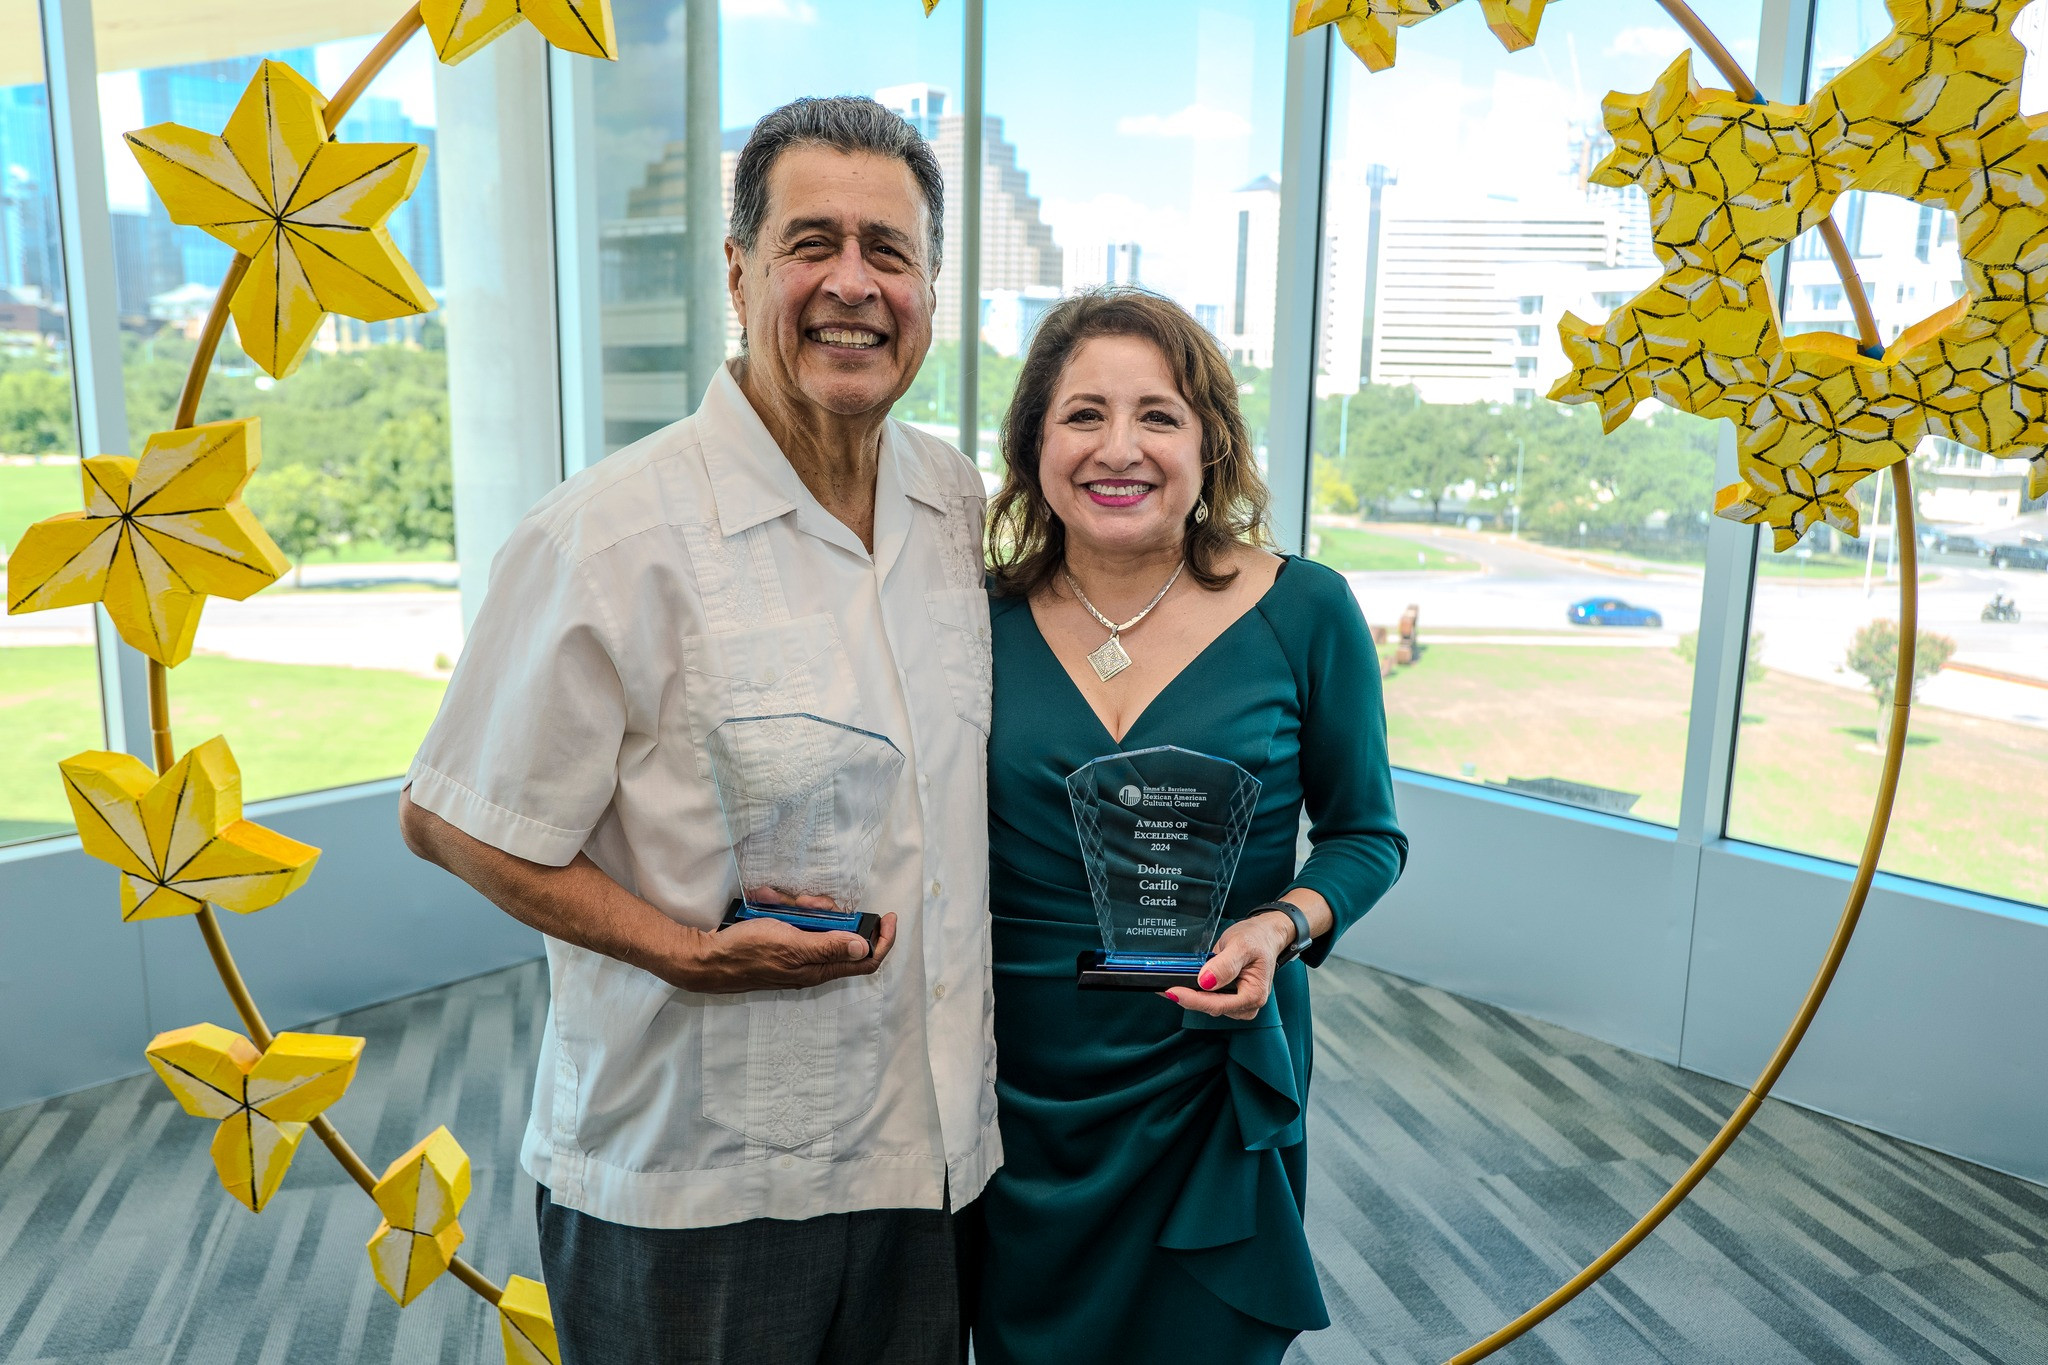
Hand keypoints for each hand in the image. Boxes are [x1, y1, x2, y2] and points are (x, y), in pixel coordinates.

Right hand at [666, 908, 897, 993]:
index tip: (888, 917)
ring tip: (776, 901)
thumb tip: (865, 947)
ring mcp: (796, 954)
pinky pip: (793, 923)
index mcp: (820, 969)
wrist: (707, 958)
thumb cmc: (748, 951)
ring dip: (800, 908)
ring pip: (815, 925)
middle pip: (839, 935)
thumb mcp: (791, 943)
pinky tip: (765, 902)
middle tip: (808, 902)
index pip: (866, 960)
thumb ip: (828, 945)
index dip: (882, 941)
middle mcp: (812, 964)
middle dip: (828, 913)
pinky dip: (782, 909)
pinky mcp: (781, 944)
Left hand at [1163, 911, 1293, 1020]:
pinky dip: (1192, 991)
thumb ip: (1225, 965)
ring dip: (1187, 995)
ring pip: (1206, 1005)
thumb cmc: (1257, 939)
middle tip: (1162, 985)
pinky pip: (1207, 999)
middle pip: (1210, 1007)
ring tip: (1167, 983)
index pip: (1218, 1004)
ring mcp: (1236, 1004)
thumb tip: (1205, 982)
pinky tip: (1179, 983)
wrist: (1263, 935)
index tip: (1173, 991)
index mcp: (1253, 995)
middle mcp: (1246, 1005)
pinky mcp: (1228, 999)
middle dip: (1187, 997)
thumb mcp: (1241, 945)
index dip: (1193, 999)